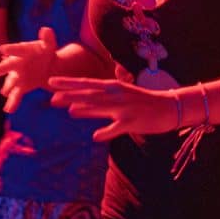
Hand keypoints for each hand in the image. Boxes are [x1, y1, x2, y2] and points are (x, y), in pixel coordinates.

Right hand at [0, 26, 57, 113]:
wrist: (46, 66)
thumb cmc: (45, 52)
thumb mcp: (49, 45)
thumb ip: (48, 38)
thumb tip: (46, 29)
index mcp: (22, 51)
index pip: (16, 49)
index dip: (10, 49)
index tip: (2, 49)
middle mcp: (16, 63)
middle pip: (8, 65)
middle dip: (3, 68)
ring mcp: (16, 76)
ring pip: (10, 82)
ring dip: (8, 87)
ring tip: (5, 92)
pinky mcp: (20, 87)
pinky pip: (15, 95)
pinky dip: (12, 102)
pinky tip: (8, 110)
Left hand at [48, 75, 177, 140]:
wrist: (168, 107)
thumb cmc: (140, 104)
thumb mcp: (116, 101)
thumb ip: (94, 106)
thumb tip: (71, 109)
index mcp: (112, 87)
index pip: (86, 84)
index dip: (68, 83)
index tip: (51, 82)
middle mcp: (117, 95)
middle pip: (90, 94)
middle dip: (71, 95)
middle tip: (52, 96)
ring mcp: (125, 108)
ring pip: (103, 108)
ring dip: (87, 109)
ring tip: (70, 110)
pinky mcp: (133, 121)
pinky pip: (117, 128)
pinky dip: (107, 132)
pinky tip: (95, 136)